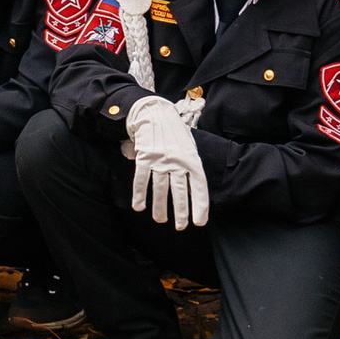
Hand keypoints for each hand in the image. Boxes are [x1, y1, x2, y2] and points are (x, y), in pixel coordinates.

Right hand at [124, 95, 210, 229]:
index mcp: (192, 159)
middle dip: (180, 211)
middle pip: (179, 190)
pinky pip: (142, 179)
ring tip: (160, 219)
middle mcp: (177, 160)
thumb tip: (193, 190)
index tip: (199, 222)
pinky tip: (139, 206)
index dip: (199, 205)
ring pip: (160, 188)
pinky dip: (140, 194)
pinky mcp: (144, 156)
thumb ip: (190, 167)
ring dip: (160, 206)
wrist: (154, 112)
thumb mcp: (188, 147)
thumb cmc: (173, 133)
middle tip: (180, 226)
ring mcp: (160, 159)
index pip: (198, 186)